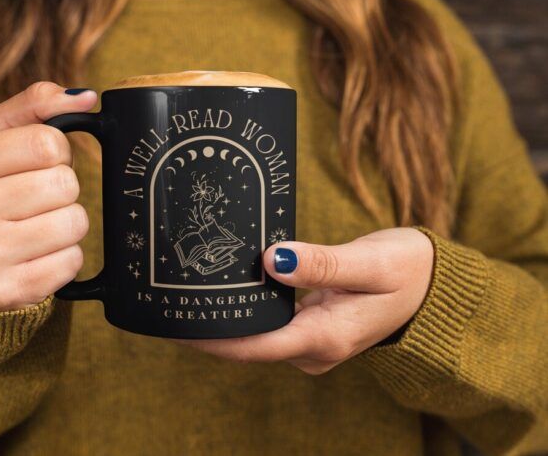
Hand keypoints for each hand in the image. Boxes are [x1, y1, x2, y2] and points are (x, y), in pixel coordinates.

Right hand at [0, 82, 95, 310]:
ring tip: (37, 227)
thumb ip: (36, 105)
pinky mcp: (4, 291)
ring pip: (74, 222)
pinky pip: (72, 261)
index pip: (46, 142)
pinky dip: (65, 257)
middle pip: (64, 183)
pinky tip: (37, 256)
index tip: (36, 165)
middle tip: (36, 200)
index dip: (56, 152)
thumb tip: (86, 98)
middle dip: (62, 190)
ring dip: (68, 224)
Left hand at [180, 227, 433, 373]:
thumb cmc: (409, 272)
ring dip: (227, 318)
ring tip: (190, 291)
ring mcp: (313, 342)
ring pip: (258, 336)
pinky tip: (228, 289)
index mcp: (326, 337)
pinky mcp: (313, 329)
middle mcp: (315, 348)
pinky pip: (271, 325)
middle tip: (173, 298)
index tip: (180, 323)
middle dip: (212, 327)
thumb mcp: (371, 263)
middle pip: (250, 345)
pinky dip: (248, 310)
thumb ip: (322, 264)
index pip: (255, 346)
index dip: (214, 338)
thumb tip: (271, 259)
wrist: (433, 287)